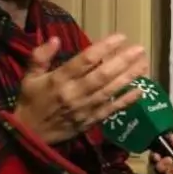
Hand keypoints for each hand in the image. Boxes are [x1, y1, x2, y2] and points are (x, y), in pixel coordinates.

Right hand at [13, 34, 149, 143]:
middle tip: (139, 49)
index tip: (120, 37)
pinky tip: (141, 91)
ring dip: (129, 77)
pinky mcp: (90, 121)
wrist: (29, 136)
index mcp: (59, 80)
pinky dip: (126, 101)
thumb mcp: (29, 77)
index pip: (85, 60)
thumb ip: (40, 56)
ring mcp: (84, 109)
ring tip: (144, 64)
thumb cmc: (30, 102)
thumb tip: (55, 38)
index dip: (104, 47)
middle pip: (102, 75)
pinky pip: (111, 110)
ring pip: (110, 91)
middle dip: (123, 61)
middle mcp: (74, 93)